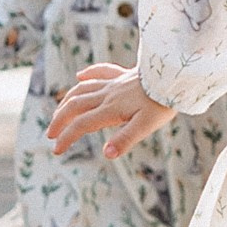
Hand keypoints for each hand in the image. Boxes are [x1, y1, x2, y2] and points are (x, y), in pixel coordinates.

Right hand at [48, 63, 172, 157]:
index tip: (57, 151)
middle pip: (75, 106)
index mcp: (111, 109)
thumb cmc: (162, 103)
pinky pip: (101, 71)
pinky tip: (80, 76)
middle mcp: (108, 94)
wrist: (175, 76)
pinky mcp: (124, 74)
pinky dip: (88, 74)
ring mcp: (115, 83)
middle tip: (50, 134)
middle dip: (60, 120)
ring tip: (59, 112)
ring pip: (83, 89)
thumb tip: (106, 154)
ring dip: (67, 101)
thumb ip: (124, 140)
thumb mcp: (145, 126)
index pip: (81, 125)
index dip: (67, 138)